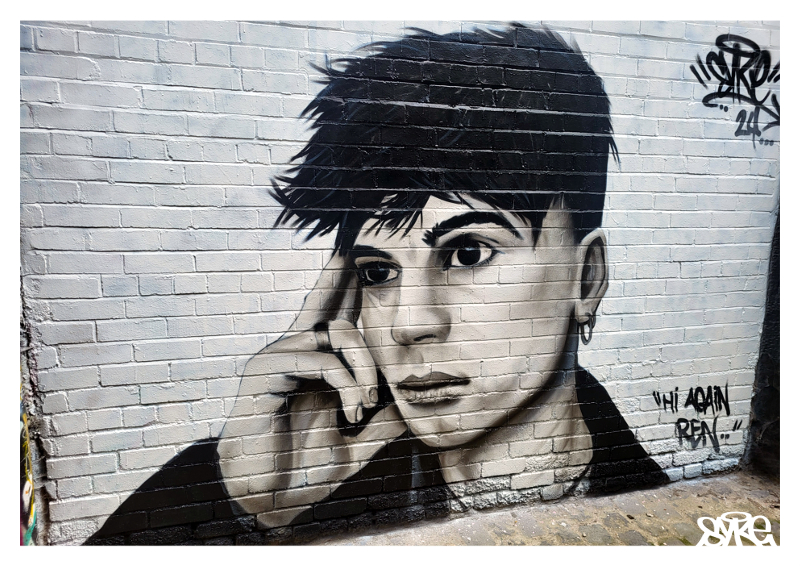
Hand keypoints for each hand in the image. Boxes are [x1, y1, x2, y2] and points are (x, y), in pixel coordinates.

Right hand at [217, 253, 405, 526]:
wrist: (270, 500)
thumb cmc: (303, 472)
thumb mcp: (355, 445)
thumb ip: (381, 425)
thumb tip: (410, 409)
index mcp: (313, 365)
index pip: (331, 312)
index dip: (343, 280)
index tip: (354, 246)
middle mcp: (294, 353)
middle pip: (331, 305)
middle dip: (357, 291)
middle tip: (372, 285)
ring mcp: (277, 359)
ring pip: (335, 333)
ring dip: (363, 368)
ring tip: (365, 405)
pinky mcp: (264, 372)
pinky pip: (317, 359)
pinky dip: (344, 383)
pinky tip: (351, 410)